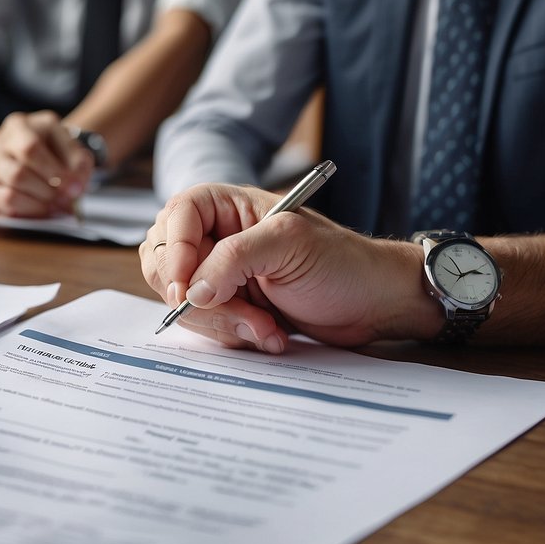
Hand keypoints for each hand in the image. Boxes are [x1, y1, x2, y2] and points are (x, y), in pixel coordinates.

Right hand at [0, 111, 95, 217]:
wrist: (40, 157)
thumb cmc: (56, 154)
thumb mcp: (73, 151)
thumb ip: (79, 165)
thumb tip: (74, 189)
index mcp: (19, 125)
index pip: (30, 149)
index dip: (54, 174)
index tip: (75, 190)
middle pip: (18, 174)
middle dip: (47, 194)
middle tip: (65, 203)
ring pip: (9, 195)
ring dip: (37, 207)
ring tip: (53, 208)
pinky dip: (23, 215)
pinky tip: (37, 212)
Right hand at [141, 184, 435, 351]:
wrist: (375, 305)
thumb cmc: (343, 263)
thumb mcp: (288, 246)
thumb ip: (233, 259)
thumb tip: (191, 289)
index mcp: (228, 206)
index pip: (177, 217)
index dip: (175, 253)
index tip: (187, 290)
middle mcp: (217, 237)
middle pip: (169, 264)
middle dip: (202, 300)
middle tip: (244, 314)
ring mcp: (220, 275)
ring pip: (184, 302)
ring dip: (223, 323)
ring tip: (266, 326)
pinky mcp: (229, 307)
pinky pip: (206, 325)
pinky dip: (234, 337)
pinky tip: (269, 334)